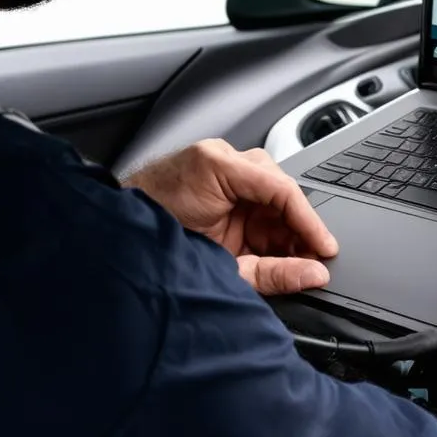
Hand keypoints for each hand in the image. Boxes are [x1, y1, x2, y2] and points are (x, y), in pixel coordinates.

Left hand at [124, 140, 337, 295]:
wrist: (109, 244)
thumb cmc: (151, 240)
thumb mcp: (219, 265)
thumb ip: (269, 270)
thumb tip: (310, 274)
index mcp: (218, 167)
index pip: (281, 190)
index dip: (309, 222)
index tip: (326, 248)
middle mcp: (222, 162)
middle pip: (281, 192)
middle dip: (298, 229)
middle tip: (313, 261)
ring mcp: (221, 173)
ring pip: (272, 200)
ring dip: (285, 231)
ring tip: (294, 262)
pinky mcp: (218, 189)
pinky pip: (256, 206)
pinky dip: (268, 231)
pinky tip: (275, 252)